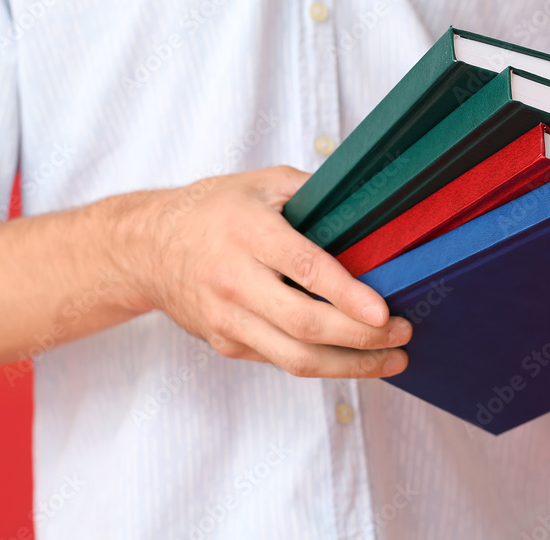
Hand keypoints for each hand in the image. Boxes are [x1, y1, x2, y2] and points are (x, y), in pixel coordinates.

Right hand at [133, 166, 411, 377]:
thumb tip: (370, 204)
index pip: (303, 267)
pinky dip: (324, 365)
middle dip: (362, 337)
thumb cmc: (213, 210)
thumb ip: (312, 192)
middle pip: (304, 324)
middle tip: (403, 333)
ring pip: (295, 358)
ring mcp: (227, 318)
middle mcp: (234, 279)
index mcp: (247, 232)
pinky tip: (355, 358)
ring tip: (392, 358)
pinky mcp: (226, 343)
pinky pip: (281, 361)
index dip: (346, 294)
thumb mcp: (261, 183)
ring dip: (350, 366)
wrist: (146, 249)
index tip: (384, 312)